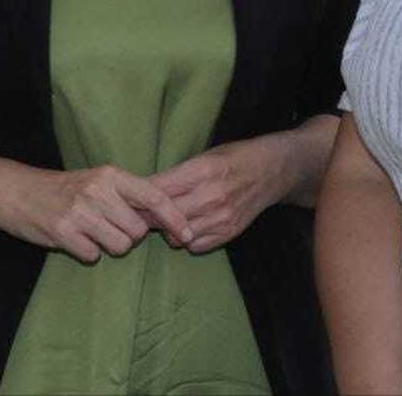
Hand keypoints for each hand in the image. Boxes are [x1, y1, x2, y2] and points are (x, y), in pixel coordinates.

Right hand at [0, 163, 194, 263]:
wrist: (19, 192)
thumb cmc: (67, 189)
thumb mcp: (99, 181)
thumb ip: (129, 195)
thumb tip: (167, 216)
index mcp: (112, 175)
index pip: (155, 197)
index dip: (175, 218)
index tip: (188, 235)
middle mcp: (98, 190)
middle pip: (138, 230)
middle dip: (129, 235)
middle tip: (110, 226)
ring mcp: (80, 211)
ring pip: (119, 246)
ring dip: (110, 246)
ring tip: (93, 233)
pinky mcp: (63, 232)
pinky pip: (93, 256)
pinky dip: (87, 253)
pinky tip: (76, 239)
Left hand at [150, 136, 290, 252]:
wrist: (272, 171)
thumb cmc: (235, 158)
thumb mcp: (206, 155)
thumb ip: (179, 174)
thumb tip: (145, 190)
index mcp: (203, 171)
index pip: (158, 190)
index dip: (139, 196)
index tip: (130, 197)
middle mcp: (212, 196)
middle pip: (163, 216)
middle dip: (148, 215)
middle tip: (140, 213)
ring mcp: (221, 218)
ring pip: (176, 235)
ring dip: (166, 230)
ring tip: (164, 220)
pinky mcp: (229, 233)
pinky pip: (194, 246)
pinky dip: (186, 240)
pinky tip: (188, 226)